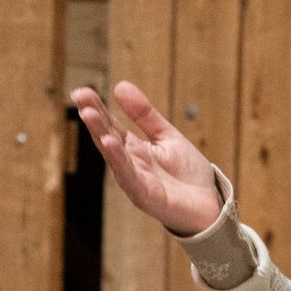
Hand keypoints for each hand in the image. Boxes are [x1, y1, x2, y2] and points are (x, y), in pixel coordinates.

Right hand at [71, 80, 221, 235]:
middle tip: (80, 96)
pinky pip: (129, 176)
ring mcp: (135, 181)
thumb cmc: (187, 174)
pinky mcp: (146, 196)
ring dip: (100, 135)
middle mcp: (129, 165)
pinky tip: (110, 142)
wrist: (211, 205)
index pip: (110, 125)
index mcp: (134, 149)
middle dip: (93, 118)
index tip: (81, 91)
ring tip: (89, 114)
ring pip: (114, 156)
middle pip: (107, 137)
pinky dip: (119, 160)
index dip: (96, 107)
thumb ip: (144, 114)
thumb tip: (120, 86)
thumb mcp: (167, 136)